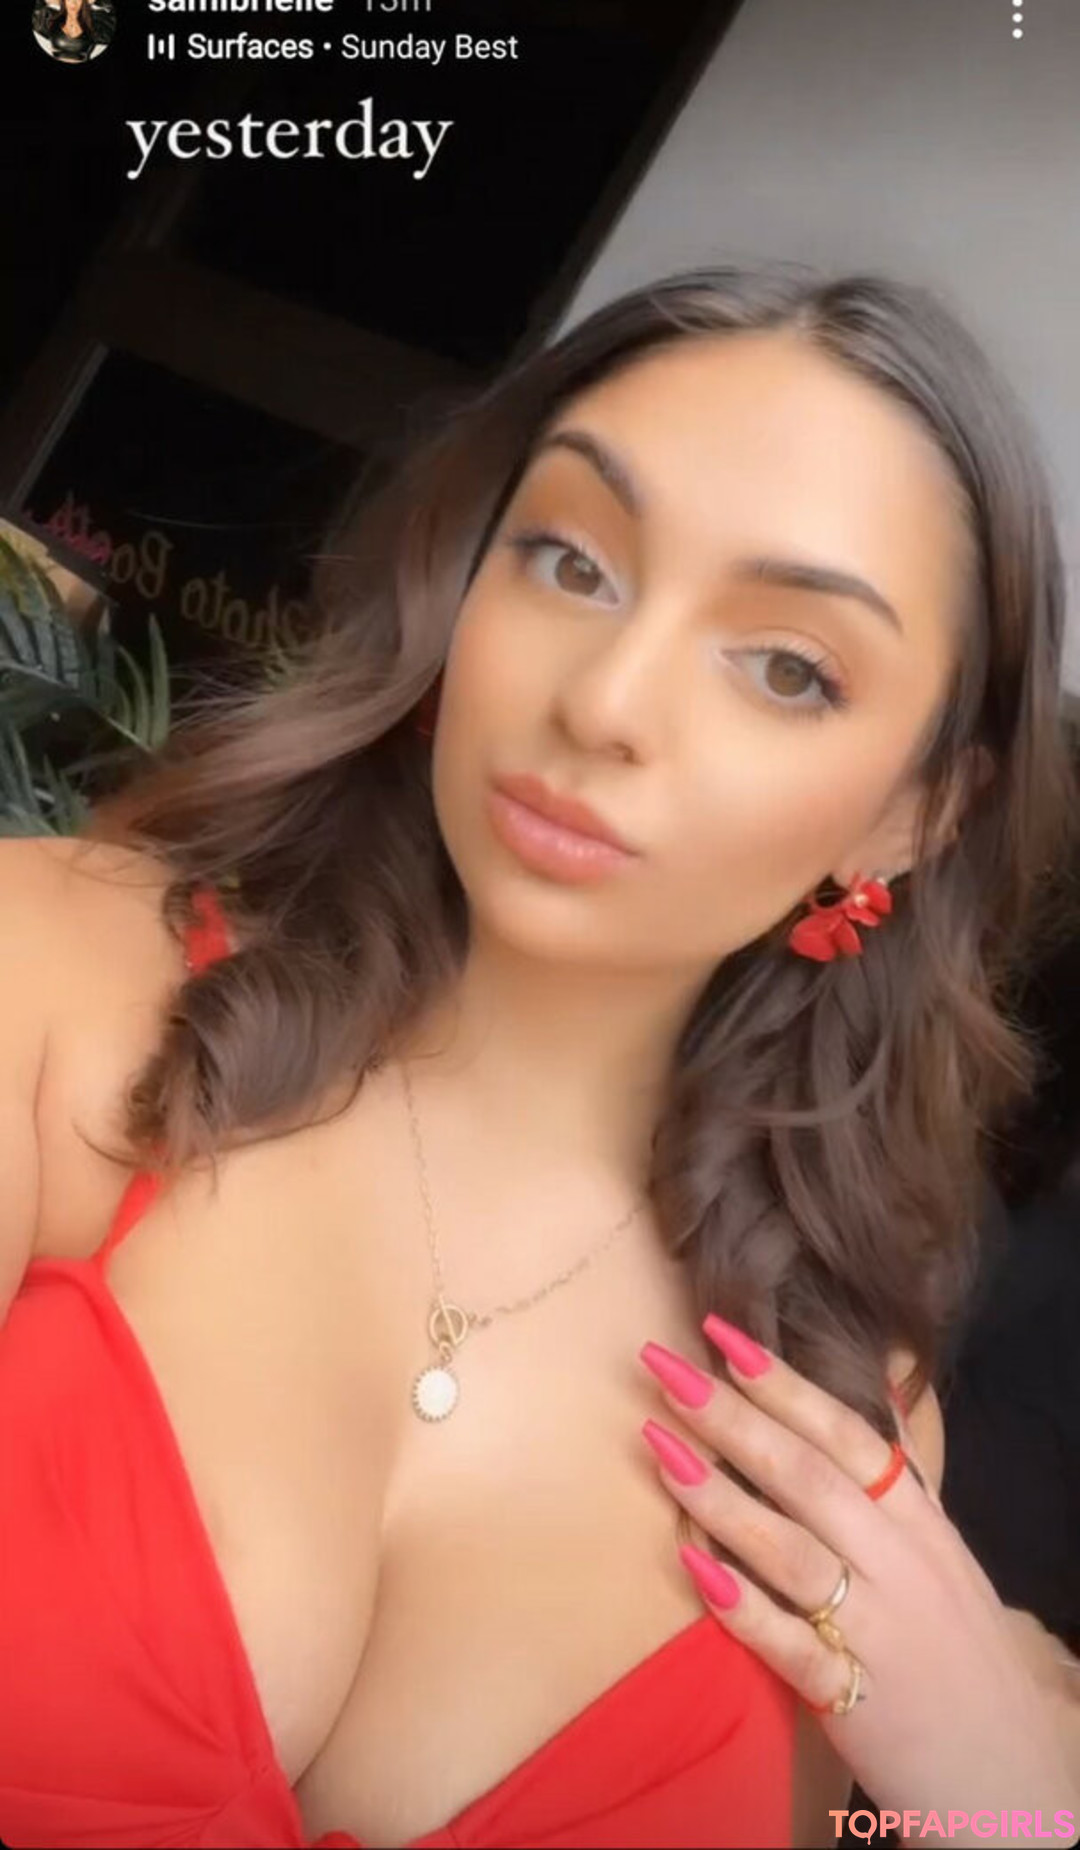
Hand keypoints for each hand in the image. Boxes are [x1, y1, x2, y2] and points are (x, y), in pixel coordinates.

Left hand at [638, 1319, 1078, 1847]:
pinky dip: (744, 1608)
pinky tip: (695, 1569)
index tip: (720, 1334)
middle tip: (664, 1369)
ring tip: (660, 1448)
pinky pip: (791, 1646)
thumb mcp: (939, 1549)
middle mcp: (899, 1563)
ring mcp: (878, 1630)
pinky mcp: (854, 1698)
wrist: (1008, 1768)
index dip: (782, 1382)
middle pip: (808, 1477)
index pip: (845, 1434)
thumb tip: (871, 1381)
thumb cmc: (955, 1644)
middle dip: (733, 1418)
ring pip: (793, 1552)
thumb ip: (894, 1475)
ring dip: (721, 1497)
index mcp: (916, 1521)